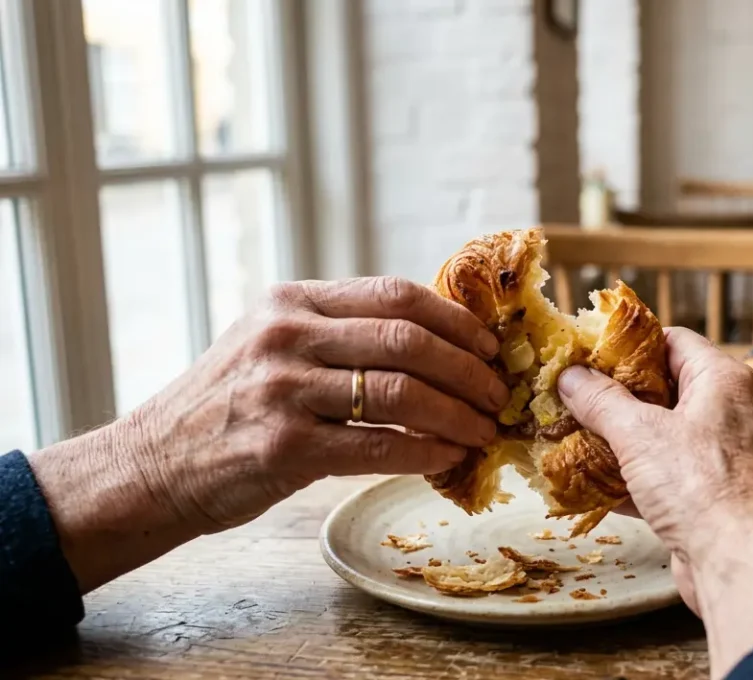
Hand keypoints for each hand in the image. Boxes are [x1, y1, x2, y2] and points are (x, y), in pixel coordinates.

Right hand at [30, 276, 508, 590]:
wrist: (153, 464)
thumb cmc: (228, 405)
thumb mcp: (273, 342)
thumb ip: (340, 331)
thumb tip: (439, 340)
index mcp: (293, 300)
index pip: (396, 295)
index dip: (457, 321)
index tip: (490, 346)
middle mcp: (288, 335)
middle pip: (409, 340)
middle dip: (469, 369)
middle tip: (499, 394)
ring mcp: (284, 390)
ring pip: (403, 392)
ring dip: (459, 414)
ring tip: (485, 430)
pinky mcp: (284, 448)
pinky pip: (379, 446)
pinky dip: (426, 452)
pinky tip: (449, 458)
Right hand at [557, 328, 752, 677]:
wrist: (744, 566)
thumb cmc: (704, 486)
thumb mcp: (640, 434)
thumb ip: (601, 402)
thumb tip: (571, 376)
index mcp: (723, 381)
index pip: (674, 342)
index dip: (630, 345)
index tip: (588, 353)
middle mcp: (730, 414)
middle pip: (665, 391)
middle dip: (616, 398)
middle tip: (571, 398)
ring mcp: (722, 459)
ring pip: (662, 439)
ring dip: (619, 442)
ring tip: (571, 439)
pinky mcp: (711, 500)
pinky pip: (665, 480)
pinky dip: (631, 482)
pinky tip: (591, 488)